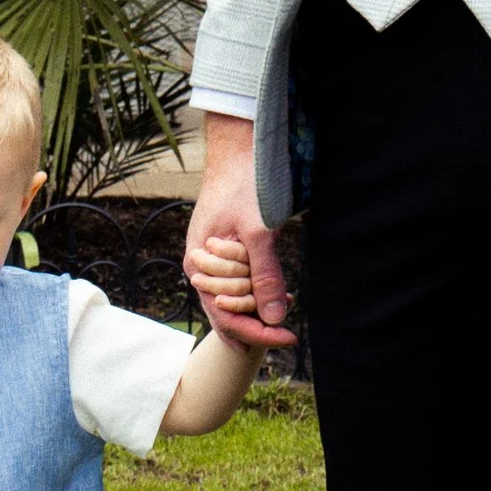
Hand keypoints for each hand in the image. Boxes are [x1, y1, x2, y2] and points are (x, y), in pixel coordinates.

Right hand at [183, 114, 295, 350]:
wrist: (238, 152)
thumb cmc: (243, 186)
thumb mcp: (257, 231)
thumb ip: (264, 275)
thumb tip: (275, 318)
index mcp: (199, 265)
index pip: (225, 316)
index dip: (258, 332)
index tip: (288, 338)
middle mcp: (200, 268)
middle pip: (229, 313)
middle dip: (260, 322)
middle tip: (291, 328)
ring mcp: (211, 261)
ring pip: (235, 299)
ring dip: (261, 306)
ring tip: (289, 305)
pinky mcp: (224, 252)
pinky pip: (240, 282)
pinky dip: (260, 289)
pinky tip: (280, 293)